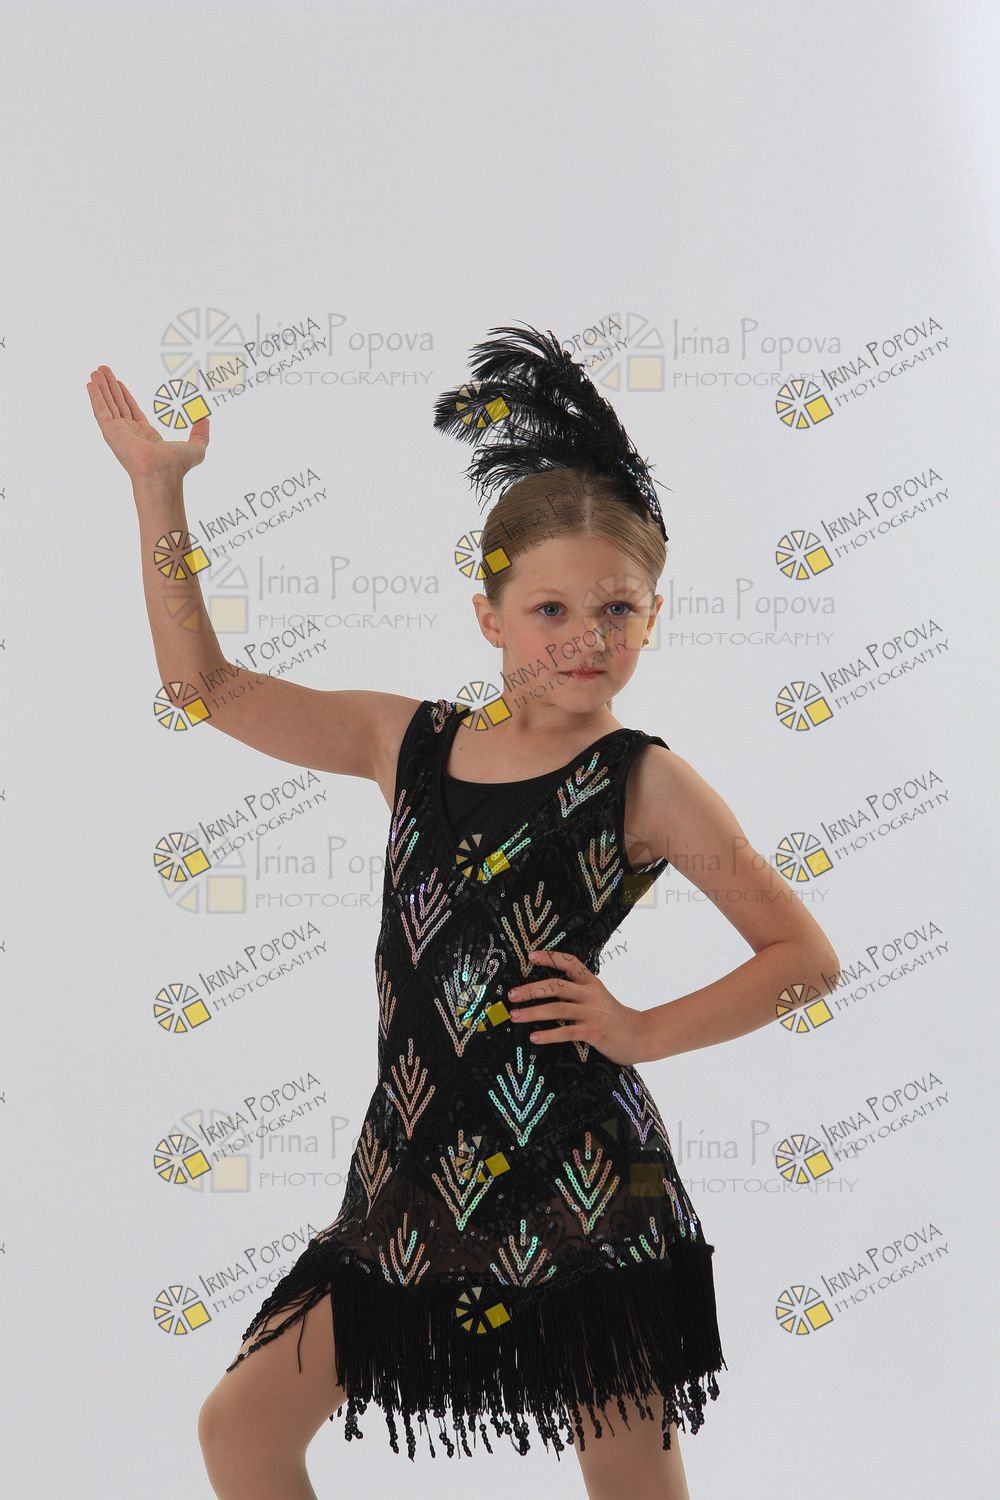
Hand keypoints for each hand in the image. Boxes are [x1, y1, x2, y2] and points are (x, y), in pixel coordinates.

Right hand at [86, 364, 209, 483]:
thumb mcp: (196, 447)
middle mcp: (129, 434)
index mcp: (145, 436)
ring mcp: (118, 432)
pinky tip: (90, 384)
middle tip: (103, 370)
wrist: (162, 472)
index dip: (126, 396)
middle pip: (118, 404)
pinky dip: (95, 397)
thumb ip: (201, 432)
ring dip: (102, 387)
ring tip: (95, 371)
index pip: (132, 410)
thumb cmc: (177, 465)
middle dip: (111, 387)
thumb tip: (206, 419)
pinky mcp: (110, 431)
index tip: (119, 383)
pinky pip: (100, 410)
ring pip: (108, 404)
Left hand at [507, 948, 655, 1064]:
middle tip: (511, 995)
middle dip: (531, 990)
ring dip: (533, 1013)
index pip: (569, 963)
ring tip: (515, 1016)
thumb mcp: (598, 997)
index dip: (550, 958)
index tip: (530, 956)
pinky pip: (566, 1032)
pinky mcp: (594, 1032)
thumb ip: (578, 992)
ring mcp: (592, 1012)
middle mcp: (590, 994)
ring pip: (557, 1009)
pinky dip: (549, 1035)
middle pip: (556, 986)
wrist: (640, 1035)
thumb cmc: (613, 1018)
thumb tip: (546, 992)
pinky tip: (535, 1038)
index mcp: (591, 982)